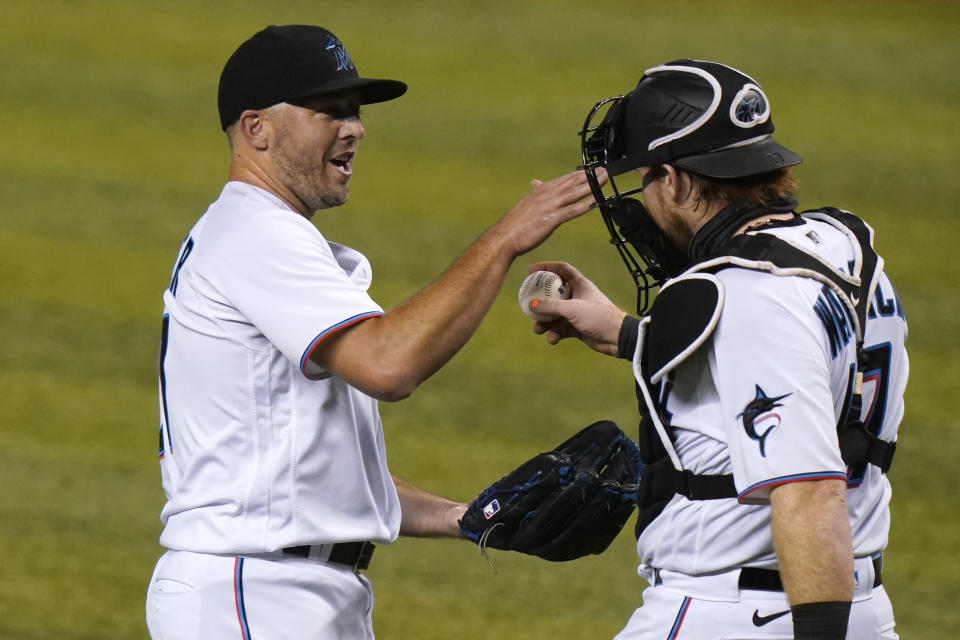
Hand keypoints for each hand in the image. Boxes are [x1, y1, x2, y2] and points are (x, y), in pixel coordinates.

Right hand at [491, 168, 605, 257]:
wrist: (504, 237)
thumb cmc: (515, 224)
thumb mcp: (526, 203)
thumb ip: (535, 193)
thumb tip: (536, 183)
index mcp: (541, 190)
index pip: (565, 179)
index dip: (580, 173)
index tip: (592, 169)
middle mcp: (547, 195)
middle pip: (573, 182)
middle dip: (590, 176)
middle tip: (604, 169)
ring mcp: (550, 206)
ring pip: (575, 193)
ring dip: (591, 185)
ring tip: (604, 179)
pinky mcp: (551, 219)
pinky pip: (571, 211)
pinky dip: (584, 206)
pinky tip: (595, 202)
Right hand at [526, 261, 626, 356]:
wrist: (616, 338)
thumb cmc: (599, 317)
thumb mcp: (572, 309)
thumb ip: (551, 306)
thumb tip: (532, 305)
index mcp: (580, 285)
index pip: (561, 269)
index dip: (546, 267)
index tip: (530, 271)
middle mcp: (577, 296)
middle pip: (554, 294)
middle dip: (540, 301)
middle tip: (527, 304)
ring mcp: (577, 312)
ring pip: (555, 314)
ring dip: (545, 322)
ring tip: (538, 329)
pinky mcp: (577, 327)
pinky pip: (560, 329)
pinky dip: (554, 334)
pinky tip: (552, 339)